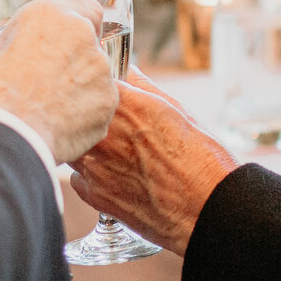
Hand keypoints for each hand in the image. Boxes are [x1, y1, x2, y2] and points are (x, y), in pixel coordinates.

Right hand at [0, 0, 115, 162]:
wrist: (8, 138)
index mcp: (51, 15)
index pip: (86, 9)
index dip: (78, 26)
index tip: (66, 40)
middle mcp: (84, 36)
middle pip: (89, 45)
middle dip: (74, 60)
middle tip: (49, 80)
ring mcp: (101, 71)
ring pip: (96, 76)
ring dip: (80, 87)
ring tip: (52, 108)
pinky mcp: (108, 103)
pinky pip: (99, 106)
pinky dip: (85, 115)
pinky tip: (61, 126)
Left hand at [68, 71, 236, 255]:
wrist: (206, 208)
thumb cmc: (201, 159)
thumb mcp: (177, 111)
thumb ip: (143, 88)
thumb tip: (129, 73)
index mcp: (124, 105)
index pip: (92, 83)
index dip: (96, 87)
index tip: (103, 93)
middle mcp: (103, 133)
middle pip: (75, 115)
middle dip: (86, 117)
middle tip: (110, 126)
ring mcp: (94, 165)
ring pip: (74, 146)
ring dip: (86, 146)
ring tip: (115, 154)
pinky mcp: (94, 195)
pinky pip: (78, 177)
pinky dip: (90, 175)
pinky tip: (113, 176)